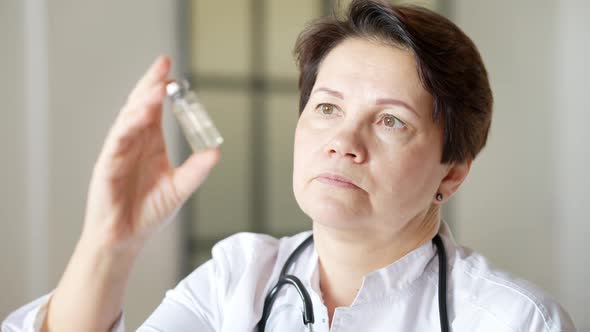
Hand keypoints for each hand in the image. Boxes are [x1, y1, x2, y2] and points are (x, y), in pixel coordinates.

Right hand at [82, 56, 219, 251]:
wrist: (125, 238)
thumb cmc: (147, 211)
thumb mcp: (180, 188)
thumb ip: (196, 169)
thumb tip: (216, 152)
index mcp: (149, 143)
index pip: (155, 109)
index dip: (164, 91)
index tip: (177, 75)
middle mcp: (133, 142)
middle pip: (141, 105)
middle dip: (151, 83)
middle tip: (164, 63)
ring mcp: (118, 152)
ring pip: (128, 118)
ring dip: (142, 101)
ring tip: (158, 86)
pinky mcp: (107, 165)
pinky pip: (117, 140)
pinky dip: (129, 125)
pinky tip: (141, 115)